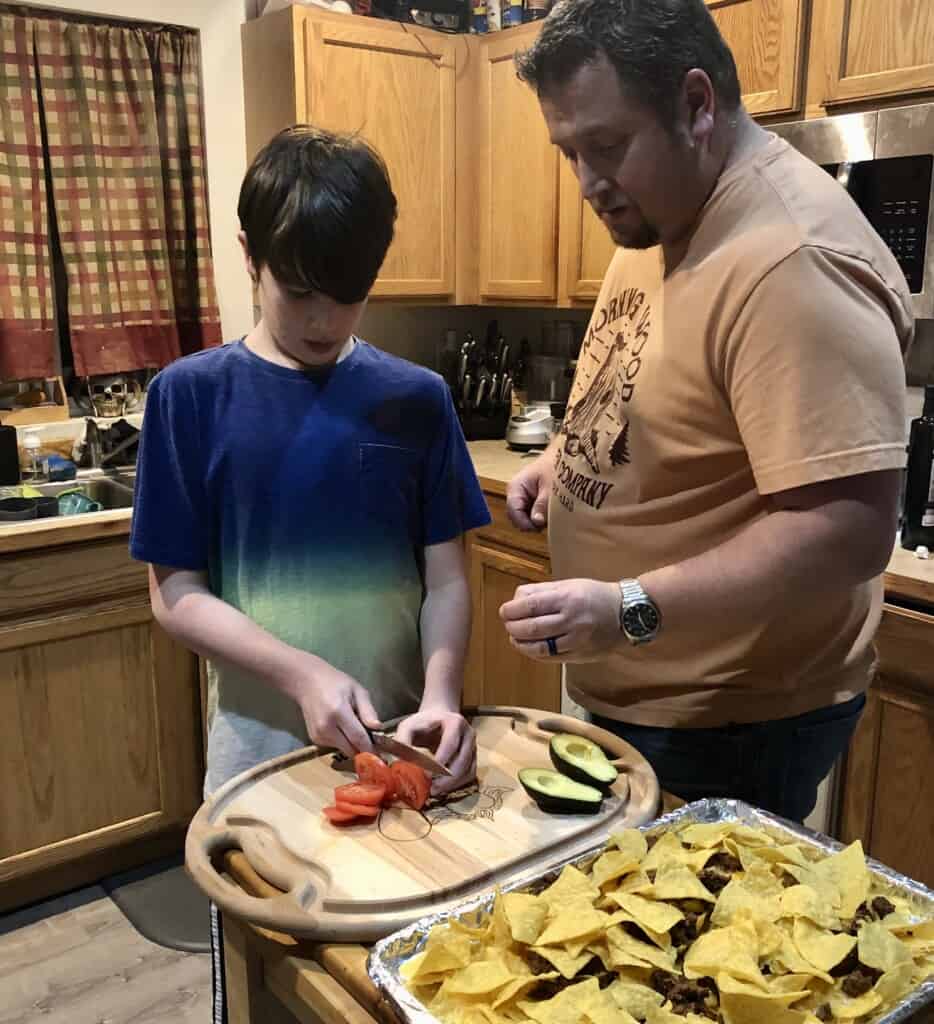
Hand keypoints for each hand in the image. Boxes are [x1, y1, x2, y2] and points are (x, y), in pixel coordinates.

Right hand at [293, 656, 381, 757]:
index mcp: (338, 712)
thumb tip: (378, 728)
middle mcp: (326, 727)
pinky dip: (343, 742)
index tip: (383, 754)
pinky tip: (343, 728)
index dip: (372, 748)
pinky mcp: (314, 739)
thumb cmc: (335, 683)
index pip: (358, 738)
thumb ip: (368, 711)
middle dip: (364, 750)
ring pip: (344, 750)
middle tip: (374, 743)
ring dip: (353, 745)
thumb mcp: (357, 690)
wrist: (307, 682)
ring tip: (356, 728)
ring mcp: (318, 735)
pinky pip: (335, 747)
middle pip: (351, 749)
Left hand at [395, 707, 476, 796]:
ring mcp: (473, 747)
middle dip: (446, 778)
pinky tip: (443, 788)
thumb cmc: (423, 723)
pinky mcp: (473, 758)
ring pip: (468, 771)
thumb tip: (398, 762)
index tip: (426, 775)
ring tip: (434, 790)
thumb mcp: (409, 725)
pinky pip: (470, 776)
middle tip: (431, 789)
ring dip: (451, 784)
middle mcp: (468, 734)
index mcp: (455, 722)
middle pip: (462, 760)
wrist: (439, 718)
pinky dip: (457, 785)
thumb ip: (402, 740)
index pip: (450, 744)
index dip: (440, 761)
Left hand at [500, 579, 620, 662]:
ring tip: (515, 637)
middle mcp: (572, 620)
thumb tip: (515, 600)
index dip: (511, 611)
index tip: (504, 612)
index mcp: (567, 598)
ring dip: (521, 644)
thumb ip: (541, 591)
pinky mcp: (580, 655)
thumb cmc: (594, 595)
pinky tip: (529, 648)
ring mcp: (577, 640)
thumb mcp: (569, 584)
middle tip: (508, 625)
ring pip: (539, 648)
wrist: (626, 613)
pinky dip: (535, 654)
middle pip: (532, 628)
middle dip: (513, 628)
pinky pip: (551, 658)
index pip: (530, 606)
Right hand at [506, 452, 553, 530]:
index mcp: (515, 487)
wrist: (561, 457)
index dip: (525, 523)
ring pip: (523, 518)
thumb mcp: (550, 487)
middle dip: (531, 523)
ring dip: (536, 521)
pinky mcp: (529, 501)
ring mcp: (521, 498)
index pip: (513, 512)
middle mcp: (515, 494)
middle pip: (516, 518)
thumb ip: (542, 505)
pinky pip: (530, 515)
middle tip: (547, 522)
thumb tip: (536, 522)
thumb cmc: (554, 467)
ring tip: (549, 515)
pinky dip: (539, 517)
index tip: (539, 526)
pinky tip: (549, 512)